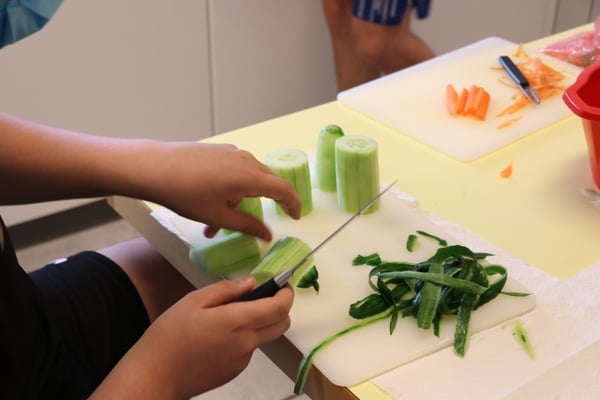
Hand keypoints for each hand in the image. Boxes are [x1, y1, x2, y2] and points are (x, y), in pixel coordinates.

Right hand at [91, 277, 293, 399]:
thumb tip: (251, 283)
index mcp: (239, 321)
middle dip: (280, 308)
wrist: (155, 375)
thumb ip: (226, 289)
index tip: (282, 284)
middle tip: (264, 296)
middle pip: (282, 324)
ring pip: (264, 337)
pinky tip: (218, 337)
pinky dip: (243, 339)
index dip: (286, 293)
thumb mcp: (193, 301)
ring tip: (228, 317)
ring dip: (259, 323)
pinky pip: (248, 350)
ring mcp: (243, 360)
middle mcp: (247, 343)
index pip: (280, 307)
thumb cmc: (170, 334)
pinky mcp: (235, 371)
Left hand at [138, 142, 301, 240]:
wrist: (154, 167)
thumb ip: (248, 225)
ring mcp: (232, 152)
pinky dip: (231, 188)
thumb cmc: (185, 194)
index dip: (293, 204)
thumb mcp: (219, 215)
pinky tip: (211, 202)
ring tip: (216, 223)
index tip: (295, 216)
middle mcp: (246, 160)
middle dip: (265, 204)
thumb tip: (267, 234)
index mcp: (250, 177)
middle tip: (260, 222)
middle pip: (268, 182)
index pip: (283, 189)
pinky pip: (235, 169)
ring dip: (241, 200)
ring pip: (249, 177)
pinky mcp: (218, 150)